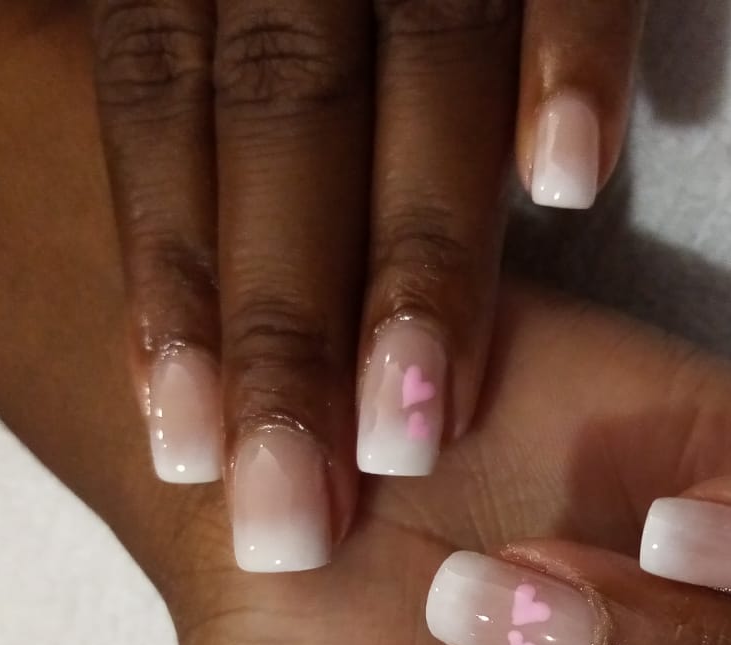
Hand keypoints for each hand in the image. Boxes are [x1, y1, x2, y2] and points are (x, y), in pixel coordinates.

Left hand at [88, 1, 645, 568]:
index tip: (179, 443)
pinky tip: (570, 186)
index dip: (168, 276)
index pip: (157, 106)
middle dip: (286, 320)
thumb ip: (188, 55)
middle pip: (280, 111)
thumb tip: (178, 246)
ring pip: (416, 52)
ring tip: (415, 422)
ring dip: (421, 248)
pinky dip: (573, 54)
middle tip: (295, 506)